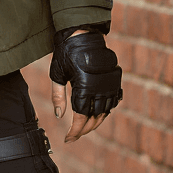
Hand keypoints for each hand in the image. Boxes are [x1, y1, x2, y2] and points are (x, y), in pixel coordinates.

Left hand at [50, 29, 122, 143]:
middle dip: (84, 130)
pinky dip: (105, 110)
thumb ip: (58, 97)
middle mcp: (100, 87)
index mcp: (84, 86)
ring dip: (95, 122)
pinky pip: (113, 101)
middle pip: (94, 118)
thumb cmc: (65, 53)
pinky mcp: (115, 79)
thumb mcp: (56, 74)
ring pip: (106, 111)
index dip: (75, 131)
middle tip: (73, 136)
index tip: (68, 139)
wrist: (83, 32)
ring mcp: (110, 83)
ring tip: (84, 128)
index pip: (81, 117)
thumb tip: (60, 117)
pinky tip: (96, 114)